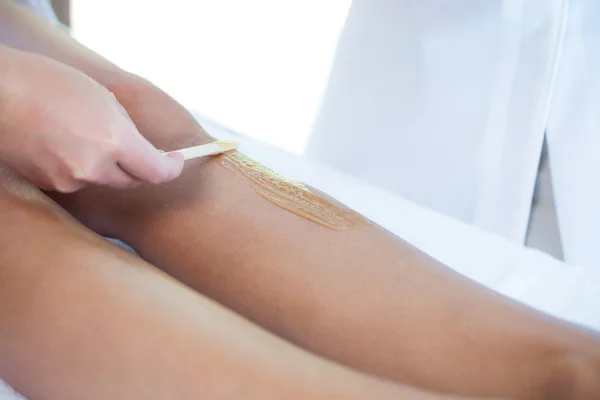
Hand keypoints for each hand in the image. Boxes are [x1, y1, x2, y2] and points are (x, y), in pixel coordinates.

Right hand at [0, 47, 183, 191]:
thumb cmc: (48, 83)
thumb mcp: (101, 97)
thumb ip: (125, 127)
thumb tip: (137, 145)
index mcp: (115, 141)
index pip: (157, 172)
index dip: (171, 168)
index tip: (175, 161)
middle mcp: (94, 167)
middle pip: (131, 180)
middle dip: (138, 167)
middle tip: (135, 149)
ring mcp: (69, 180)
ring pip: (101, 180)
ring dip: (103, 165)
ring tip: (82, 135)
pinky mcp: (49, 186)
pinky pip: (76, 181)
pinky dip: (78, 168)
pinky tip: (63, 145)